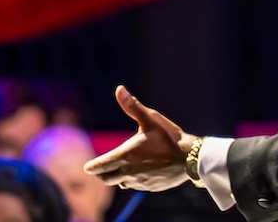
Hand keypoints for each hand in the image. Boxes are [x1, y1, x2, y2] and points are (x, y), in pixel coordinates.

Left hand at [83, 86, 197, 191]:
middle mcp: (129, 172)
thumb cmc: (170, 137)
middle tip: (102, 167)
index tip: (87, 167)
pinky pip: (135, 186)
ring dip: (118, 177)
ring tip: (122, 168)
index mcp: (125, 155)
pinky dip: (132, 180)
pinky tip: (139, 172)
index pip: (100, 166)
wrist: (190, 158)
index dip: (92, 166)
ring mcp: (139, 182)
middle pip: (106, 179)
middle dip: (102, 173)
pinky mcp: (149, 187)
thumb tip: (120, 89)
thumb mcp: (151, 119)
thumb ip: (133, 106)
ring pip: (121, 184)